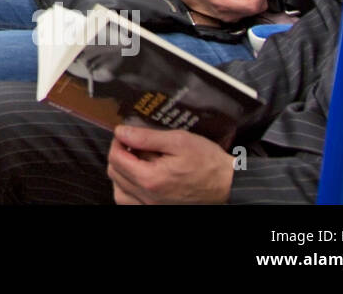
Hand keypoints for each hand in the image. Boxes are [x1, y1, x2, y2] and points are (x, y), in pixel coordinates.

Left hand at [108, 126, 233, 203]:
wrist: (228, 184)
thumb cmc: (207, 163)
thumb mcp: (178, 141)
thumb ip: (146, 137)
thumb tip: (121, 132)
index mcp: (150, 179)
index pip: (115, 158)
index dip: (118, 141)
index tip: (126, 133)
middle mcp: (148, 197)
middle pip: (115, 173)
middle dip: (120, 154)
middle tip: (134, 144)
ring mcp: (152, 207)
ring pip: (119, 191)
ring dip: (121, 173)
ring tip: (136, 161)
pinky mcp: (158, 210)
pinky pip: (131, 203)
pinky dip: (128, 190)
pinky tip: (140, 177)